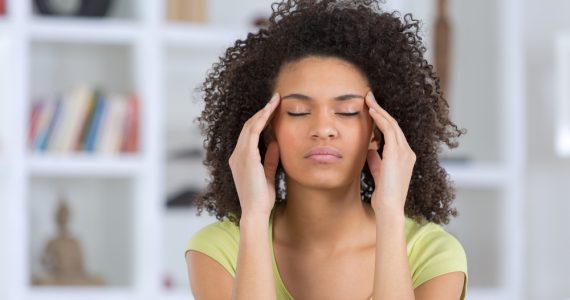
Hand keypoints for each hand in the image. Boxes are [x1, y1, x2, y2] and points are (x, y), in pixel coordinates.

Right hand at [228, 93, 280, 217]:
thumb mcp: (268, 175)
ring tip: (275, 101)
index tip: (273, 110)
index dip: (261, 120)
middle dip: (262, 112)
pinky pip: (252, 133)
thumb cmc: (262, 198)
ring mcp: (239, 156)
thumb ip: (270, 159)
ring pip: (250, 126)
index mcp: (240, 160)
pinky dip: (261, 121)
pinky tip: (270, 112)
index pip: (250, 135)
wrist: (255, 212)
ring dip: (263, 112)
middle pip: (248, 127)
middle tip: (276, 99)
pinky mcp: (245, 157)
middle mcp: (236, 155)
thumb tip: (275, 143)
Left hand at [365, 91, 415, 214]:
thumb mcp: (378, 174)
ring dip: (379, 110)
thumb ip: (376, 161)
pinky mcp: (397, 153)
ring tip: (368, 99)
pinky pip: (389, 130)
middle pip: (394, 125)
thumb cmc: (384, 196)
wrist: (389, 208)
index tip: (372, 110)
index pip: (394, 134)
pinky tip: (371, 111)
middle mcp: (408, 153)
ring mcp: (405, 152)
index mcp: (405, 158)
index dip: (383, 120)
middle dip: (381, 110)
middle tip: (369, 97)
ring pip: (392, 124)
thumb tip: (370, 149)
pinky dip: (380, 119)